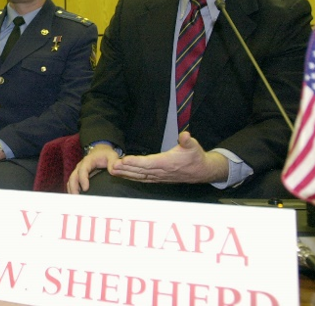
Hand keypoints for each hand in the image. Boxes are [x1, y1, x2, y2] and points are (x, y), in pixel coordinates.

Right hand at [68, 143, 119, 193]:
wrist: (100, 152)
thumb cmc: (106, 155)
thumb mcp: (112, 155)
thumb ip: (113, 162)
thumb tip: (112, 171)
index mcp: (88, 161)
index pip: (83, 170)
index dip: (83, 179)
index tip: (85, 189)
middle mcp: (80, 166)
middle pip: (73, 176)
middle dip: (74, 187)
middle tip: (77, 197)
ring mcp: (78, 171)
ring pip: (71, 180)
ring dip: (71, 190)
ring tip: (75, 200)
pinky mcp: (78, 175)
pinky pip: (72, 183)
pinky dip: (72, 190)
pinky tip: (76, 197)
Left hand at [110, 132, 227, 183]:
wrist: (201, 171)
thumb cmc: (195, 157)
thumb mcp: (194, 146)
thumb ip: (187, 141)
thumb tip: (185, 135)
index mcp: (167, 163)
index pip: (148, 162)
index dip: (136, 162)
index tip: (124, 160)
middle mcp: (161, 171)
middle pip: (140, 170)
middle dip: (125, 168)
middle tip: (112, 166)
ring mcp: (158, 176)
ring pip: (139, 176)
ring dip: (125, 174)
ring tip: (112, 171)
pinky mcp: (157, 178)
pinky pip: (142, 179)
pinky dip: (131, 177)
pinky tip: (122, 175)